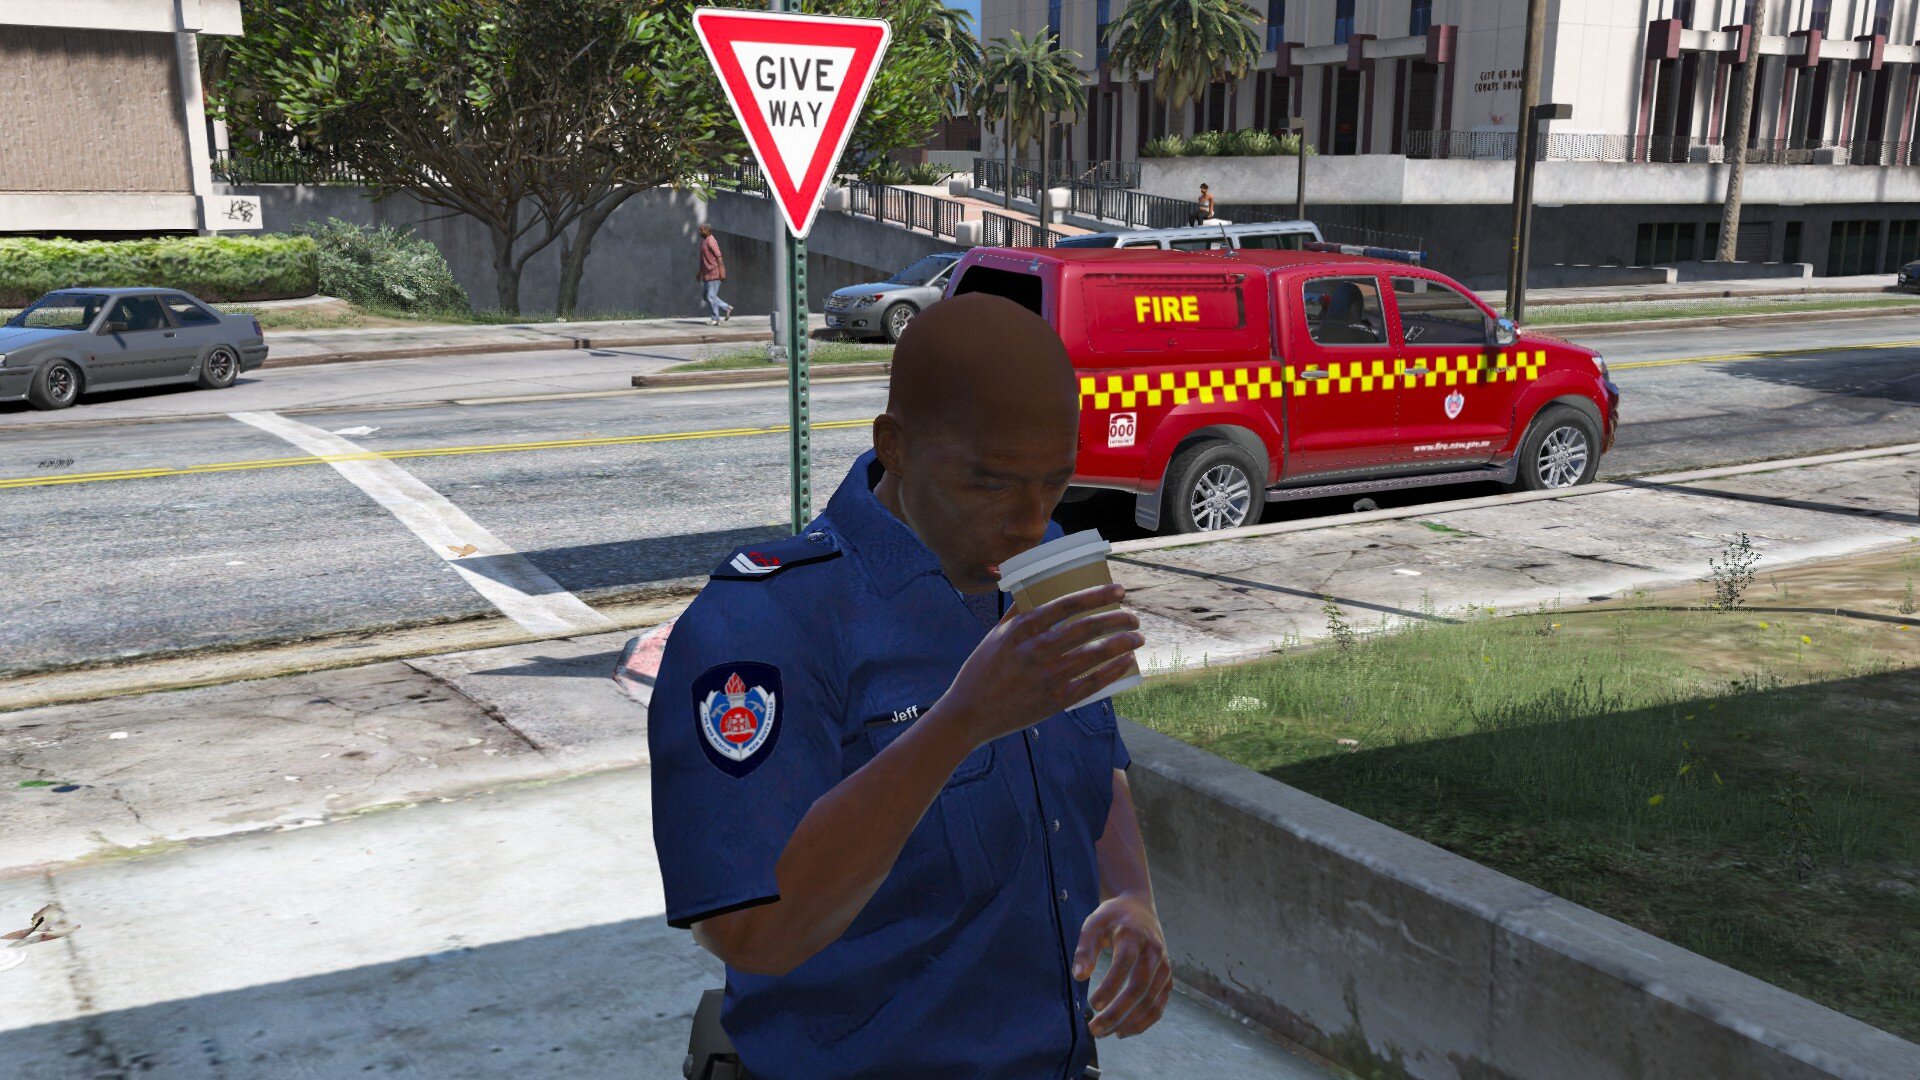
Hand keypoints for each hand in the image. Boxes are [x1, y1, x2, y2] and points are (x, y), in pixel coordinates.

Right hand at [936, 584, 1141, 748]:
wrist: (970, 713)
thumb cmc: (982, 670)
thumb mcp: (996, 635)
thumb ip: (1018, 611)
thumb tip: (1035, 587)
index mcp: (1022, 629)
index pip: (1067, 605)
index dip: (1097, 595)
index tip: (1119, 591)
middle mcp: (1037, 650)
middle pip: (1087, 627)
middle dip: (1117, 619)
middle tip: (1133, 616)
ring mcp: (1047, 677)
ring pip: (1094, 654)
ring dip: (1122, 643)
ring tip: (1137, 637)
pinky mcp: (1054, 701)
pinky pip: (1091, 683)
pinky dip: (1112, 671)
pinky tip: (1126, 661)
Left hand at [1073, 893, 1170, 1038]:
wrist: (1139, 908)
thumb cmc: (1112, 918)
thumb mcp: (1093, 924)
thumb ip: (1085, 949)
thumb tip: (1079, 976)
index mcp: (1134, 935)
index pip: (1124, 963)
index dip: (1110, 986)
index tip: (1092, 1004)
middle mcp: (1154, 952)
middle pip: (1139, 988)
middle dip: (1117, 1012)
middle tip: (1094, 1029)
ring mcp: (1164, 967)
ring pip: (1151, 1002)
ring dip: (1129, 1022)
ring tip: (1105, 1032)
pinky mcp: (1167, 979)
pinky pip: (1158, 1006)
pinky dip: (1143, 1023)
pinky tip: (1123, 1031)